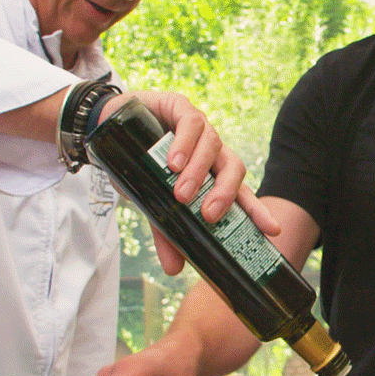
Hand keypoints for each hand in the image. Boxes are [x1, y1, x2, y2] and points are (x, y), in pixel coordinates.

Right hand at [109, 90, 280, 274]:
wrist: (103, 127)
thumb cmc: (134, 163)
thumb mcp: (150, 200)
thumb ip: (164, 229)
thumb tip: (174, 269)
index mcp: (210, 173)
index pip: (239, 193)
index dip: (255, 210)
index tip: (270, 230)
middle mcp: (210, 150)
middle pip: (233, 169)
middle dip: (226, 193)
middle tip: (209, 215)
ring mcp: (198, 127)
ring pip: (214, 146)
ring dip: (199, 172)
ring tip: (181, 193)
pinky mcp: (180, 106)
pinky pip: (192, 122)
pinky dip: (185, 143)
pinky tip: (173, 161)